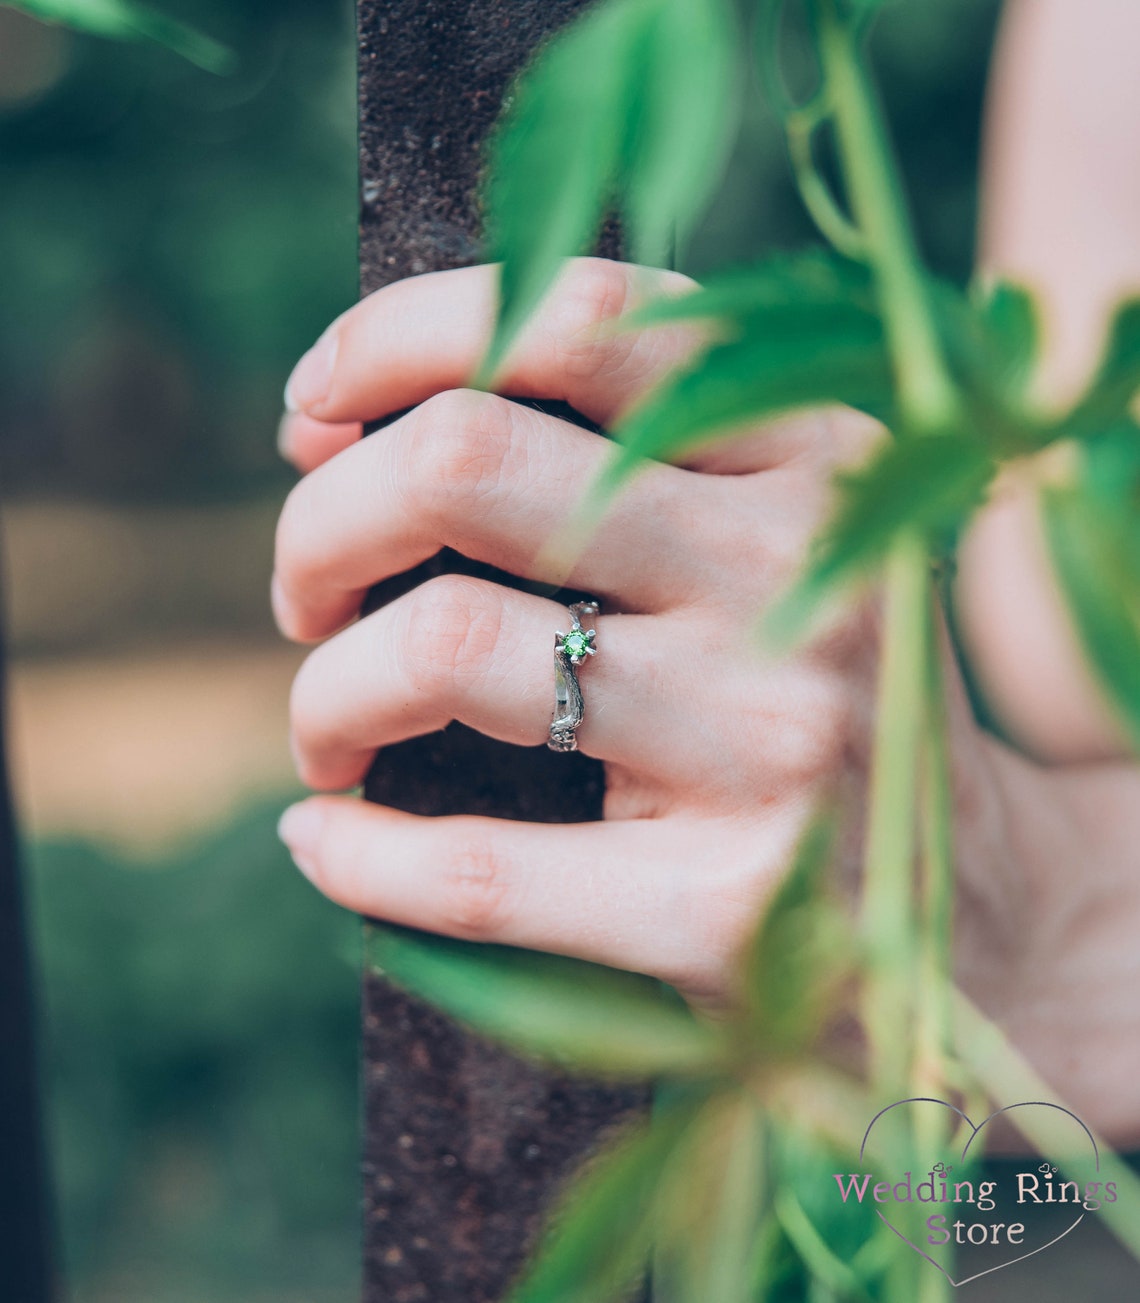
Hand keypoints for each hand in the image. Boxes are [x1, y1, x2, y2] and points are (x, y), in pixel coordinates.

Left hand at [271, 257, 1014, 1011]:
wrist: (968, 908)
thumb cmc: (805, 699)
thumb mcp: (763, 540)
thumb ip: (600, 453)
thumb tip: (328, 428)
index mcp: (807, 449)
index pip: (571, 316)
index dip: (395, 342)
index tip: (309, 415)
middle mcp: (797, 569)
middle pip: (461, 461)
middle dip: (321, 524)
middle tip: (308, 594)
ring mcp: (769, 739)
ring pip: (440, 648)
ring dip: (324, 694)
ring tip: (329, 735)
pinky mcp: (727, 905)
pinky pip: (468, 869)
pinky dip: (353, 850)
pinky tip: (328, 839)